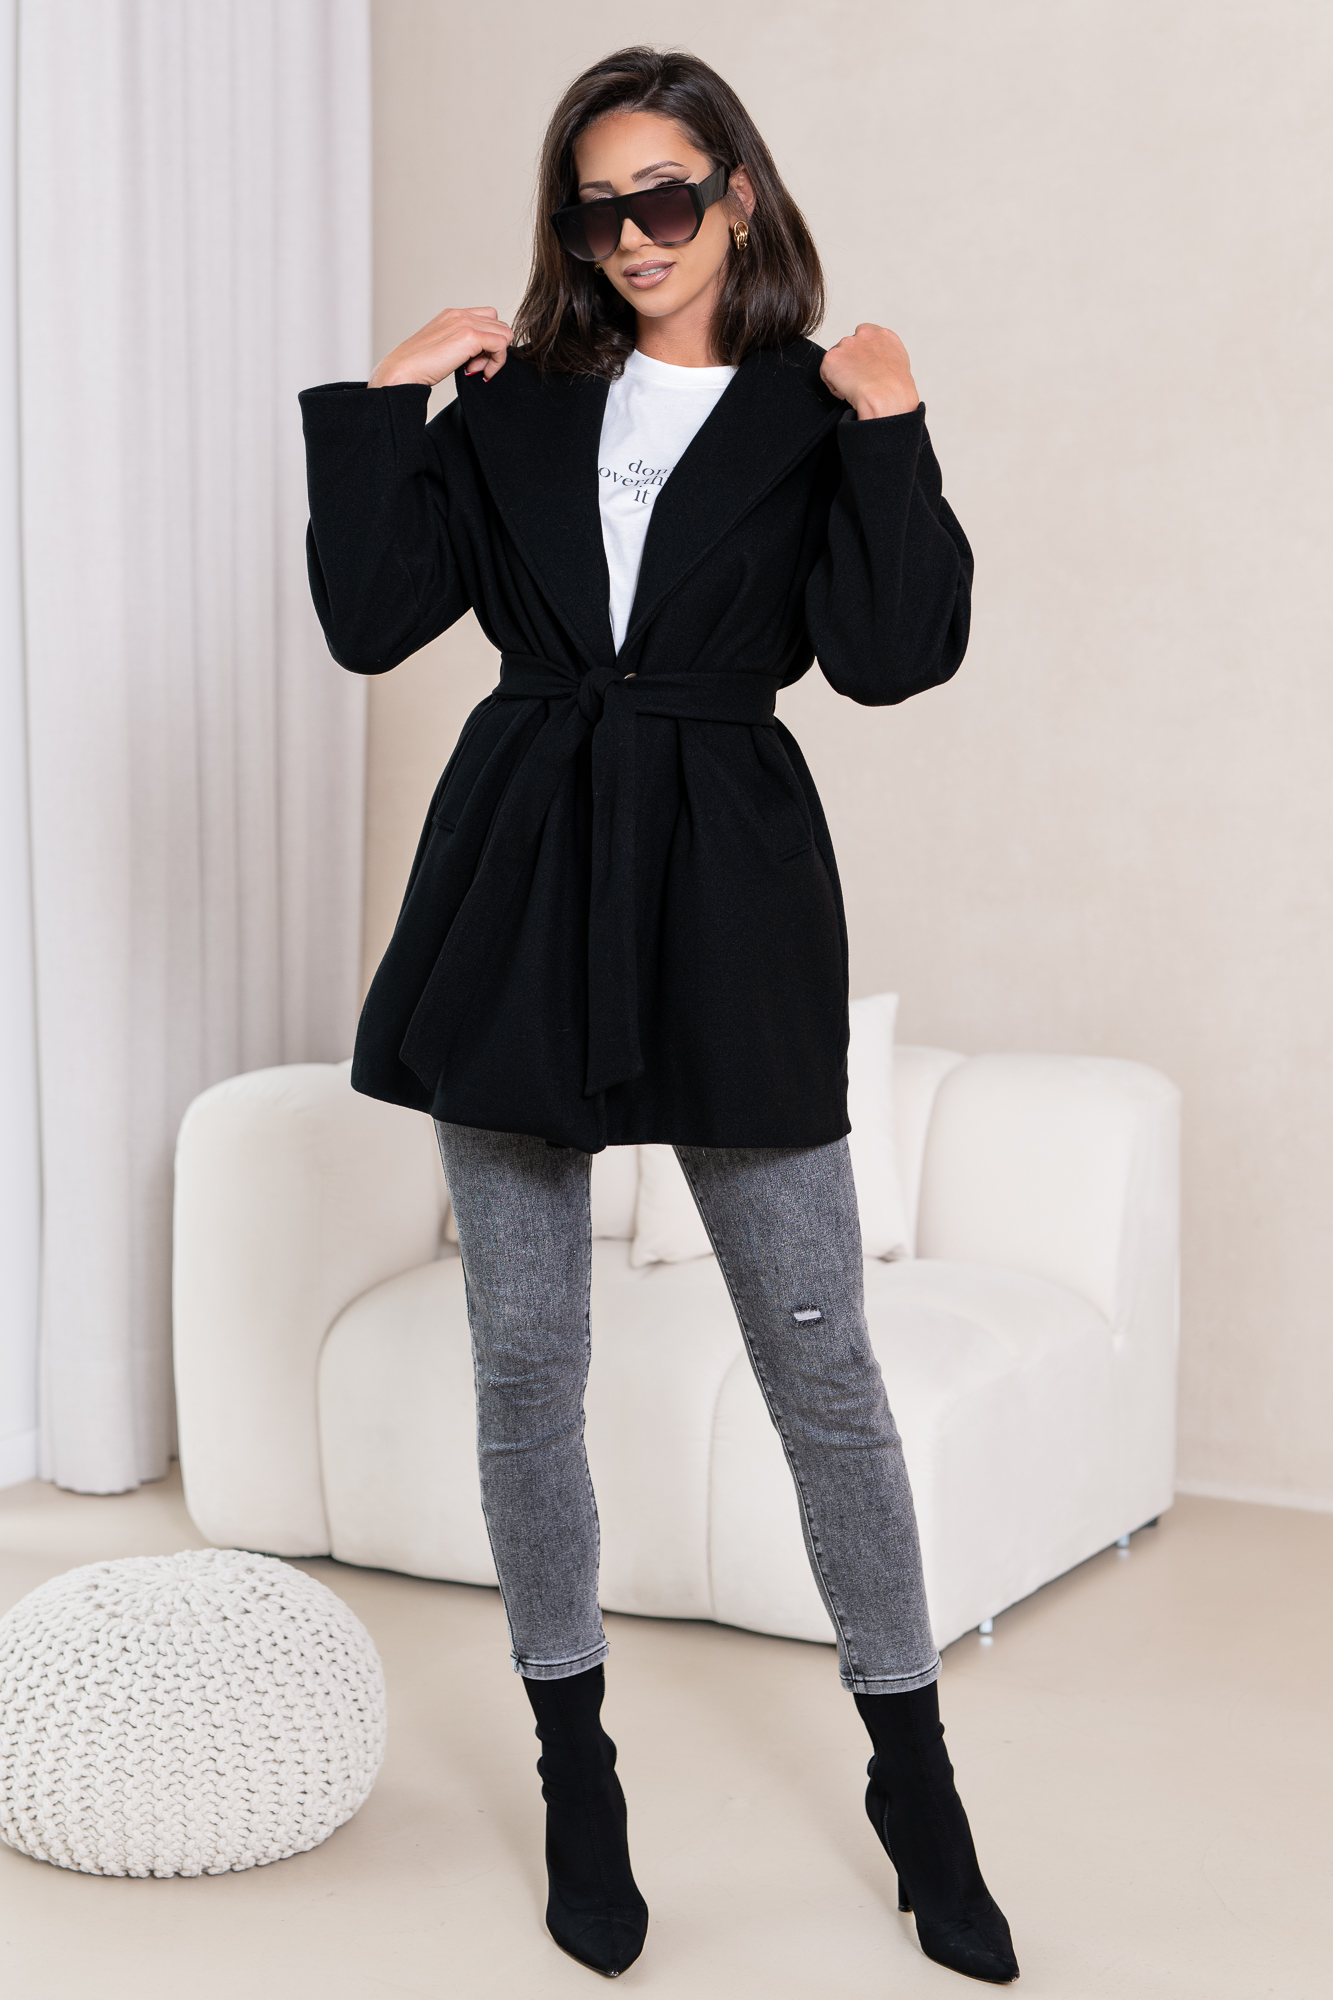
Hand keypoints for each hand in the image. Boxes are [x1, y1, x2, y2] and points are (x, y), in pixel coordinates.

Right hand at [368, 306, 512, 387]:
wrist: (401, 372)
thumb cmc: (417, 368)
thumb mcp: (443, 350)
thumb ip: (461, 346)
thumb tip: (482, 357)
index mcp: (452, 315)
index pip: (489, 319)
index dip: (488, 342)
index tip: (473, 362)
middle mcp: (460, 313)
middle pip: (500, 325)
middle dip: (493, 349)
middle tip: (475, 367)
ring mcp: (465, 322)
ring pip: (505, 334)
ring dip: (495, 356)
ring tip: (474, 369)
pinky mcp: (470, 336)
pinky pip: (502, 345)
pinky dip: (497, 363)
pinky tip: (479, 373)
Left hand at [820, 324, 918, 420]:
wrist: (886, 396)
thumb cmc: (896, 389)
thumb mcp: (898, 364)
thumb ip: (883, 355)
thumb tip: (874, 364)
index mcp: (882, 334)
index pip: (863, 336)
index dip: (861, 356)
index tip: (865, 370)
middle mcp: (864, 334)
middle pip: (848, 348)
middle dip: (850, 365)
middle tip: (860, 382)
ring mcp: (846, 344)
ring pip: (836, 361)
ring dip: (842, 375)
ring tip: (856, 389)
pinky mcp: (832, 357)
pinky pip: (826, 374)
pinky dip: (834, 386)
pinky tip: (848, 392)